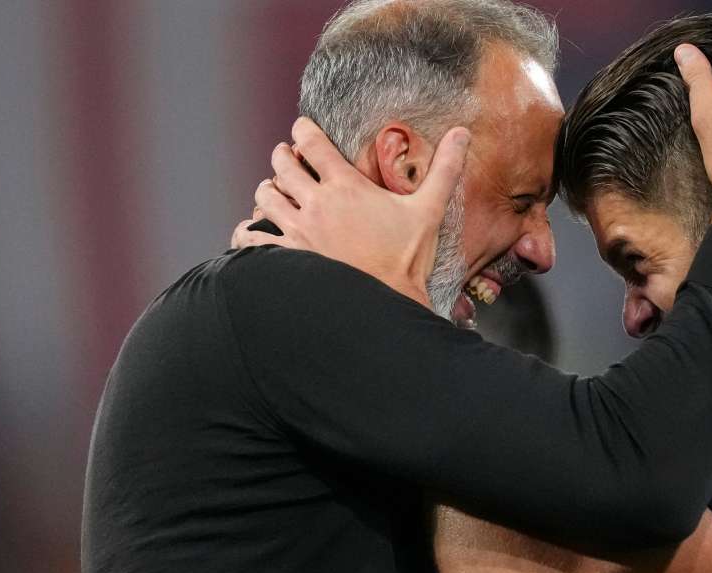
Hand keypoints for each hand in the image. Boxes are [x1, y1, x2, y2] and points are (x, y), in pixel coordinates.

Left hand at [230, 117, 470, 306]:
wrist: (385, 305)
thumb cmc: (406, 259)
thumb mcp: (429, 210)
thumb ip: (445, 169)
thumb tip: (462, 133)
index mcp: (345, 187)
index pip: (311, 142)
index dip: (303, 129)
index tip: (303, 128)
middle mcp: (315, 204)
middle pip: (281, 164)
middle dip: (283, 156)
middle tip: (287, 157)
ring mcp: (298, 232)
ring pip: (264, 197)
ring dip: (267, 190)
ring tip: (274, 192)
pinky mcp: (288, 257)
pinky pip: (252, 238)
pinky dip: (248, 232)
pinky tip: (254, 231)